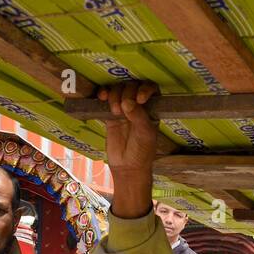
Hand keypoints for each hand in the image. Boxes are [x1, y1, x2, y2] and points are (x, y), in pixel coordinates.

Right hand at [98, 81, 159, 218]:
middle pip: (132, 86)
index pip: (150, 88)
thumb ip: (138, 116)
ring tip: (115, 112)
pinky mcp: (110, 115)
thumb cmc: (142, 151)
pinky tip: (101, 97)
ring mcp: (124, 109)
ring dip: (115, 95)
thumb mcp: (145, 134)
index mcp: (152, 108)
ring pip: (118, 90)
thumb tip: (128, 101)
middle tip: (123, 109)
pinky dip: (103, 94)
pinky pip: (106, 99)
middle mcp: (138, 105)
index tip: (139, 99)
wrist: (127, 167)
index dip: (144, 88)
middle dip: (126, 93)